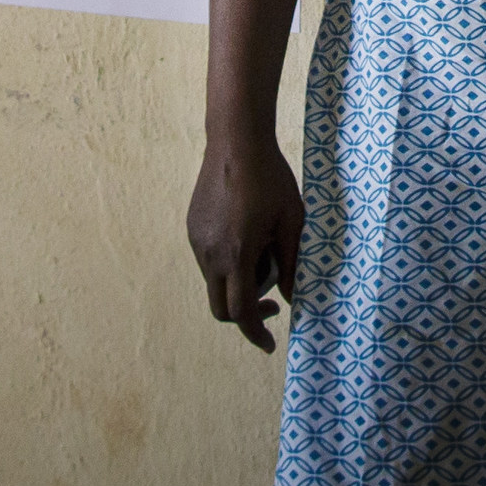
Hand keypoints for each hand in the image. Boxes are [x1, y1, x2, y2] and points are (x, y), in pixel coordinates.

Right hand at [188, 130, 304, 351]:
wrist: (236, 141)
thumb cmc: (270, 179)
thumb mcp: (292, 222)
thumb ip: (292, 264)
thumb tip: (293, 298)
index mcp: (236, 254)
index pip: (240, 313)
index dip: (256, 333)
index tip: (270, 344)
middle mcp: (210, 253)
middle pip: (221, 307)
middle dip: (246, 314)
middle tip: (272, 303)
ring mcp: (197, 240)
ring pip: (215, 283)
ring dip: (238, 285)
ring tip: (264, 254)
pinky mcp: (193, 228)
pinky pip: (209, 261)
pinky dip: (228, 265)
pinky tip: (247, 238)